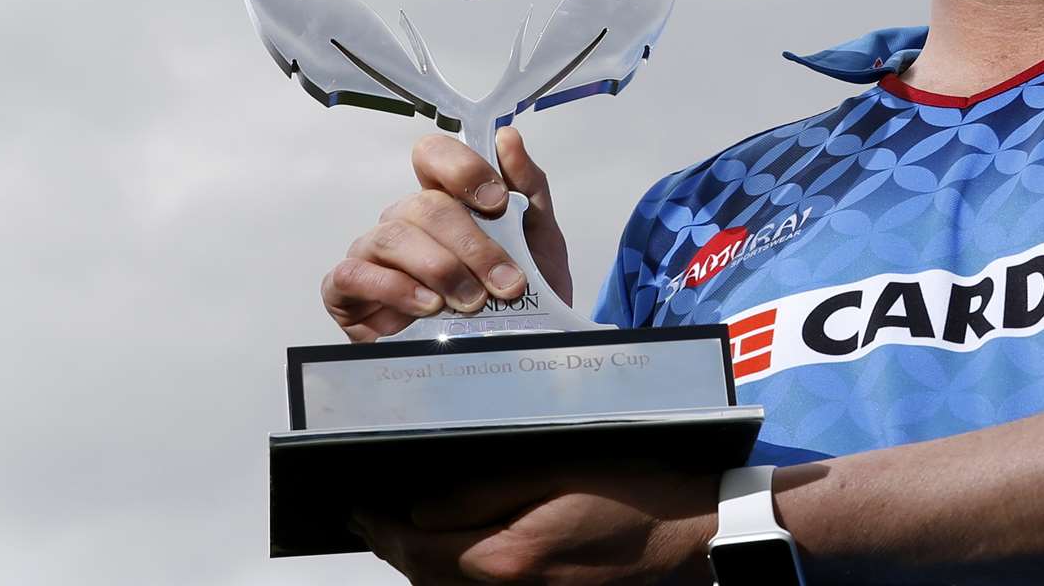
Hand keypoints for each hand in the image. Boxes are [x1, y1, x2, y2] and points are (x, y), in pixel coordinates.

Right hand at [321, 128, 573, 341]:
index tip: (498, 205)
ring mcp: (373, 253)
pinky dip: (393, 288)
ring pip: (394, 237)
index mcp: (445, 198)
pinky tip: (427, 306)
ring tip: (472, 303)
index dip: (462, 170)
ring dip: (440, 268)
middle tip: (506, 284)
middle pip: (424, 205)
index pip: (433, 155)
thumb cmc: (517, 293)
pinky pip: (353, 274)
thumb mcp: (539, 239)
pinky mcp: (348, 291)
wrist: (510, 353)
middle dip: (473, 245)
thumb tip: (508, 138)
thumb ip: (529, 189)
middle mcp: (405, 220)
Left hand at [354, 465, 717, 585]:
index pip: (418, 549)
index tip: (357, 508)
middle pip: (424, 578)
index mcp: (506, 557)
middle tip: (366, 518)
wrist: (685, 529)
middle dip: (391, 547)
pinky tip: (447, 553)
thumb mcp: (555, 468)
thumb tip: (421, 508)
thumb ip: (483, 490)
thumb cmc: (629, 487)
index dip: (380, 529)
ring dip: (416, 565)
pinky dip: (448, 577)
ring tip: (397, 532)